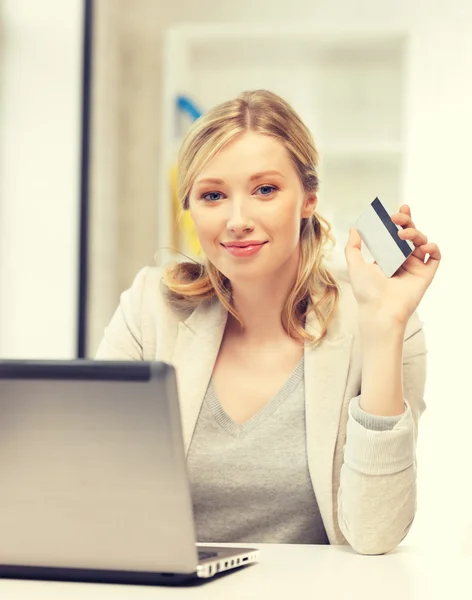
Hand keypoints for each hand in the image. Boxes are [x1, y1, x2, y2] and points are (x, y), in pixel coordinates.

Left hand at [345, 205, 440, 324]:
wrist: (380, 310)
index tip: (395, 211)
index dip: (398, 221)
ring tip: (403, 235)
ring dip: (415, 233)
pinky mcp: (426, 274)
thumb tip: (355, 228)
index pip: (395, 234)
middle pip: (409, 234)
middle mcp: (402, 260)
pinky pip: (435, 256)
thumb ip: (353, 246)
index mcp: (387, 257)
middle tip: (398, 217)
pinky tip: (423, 247)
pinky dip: (433, 248)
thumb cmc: (366, 291)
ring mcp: (415, 266)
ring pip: (422, 241)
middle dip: (406, 221)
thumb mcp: (355, 265)